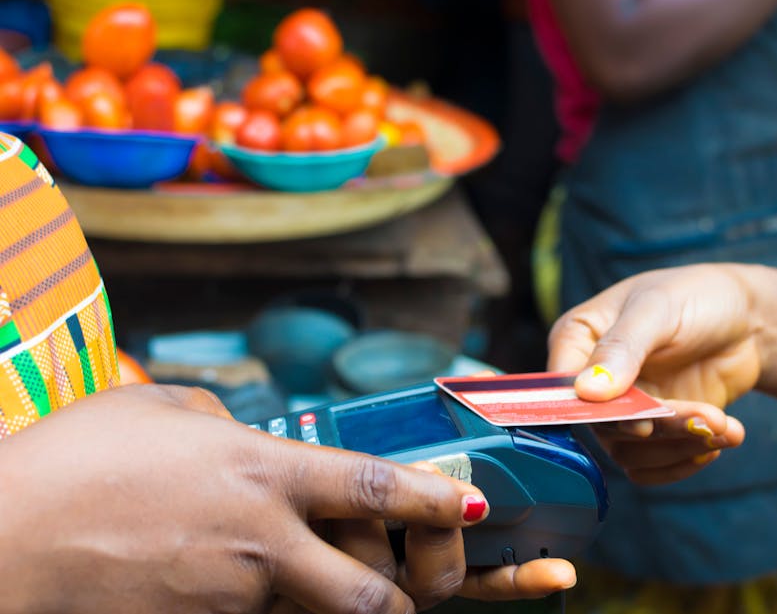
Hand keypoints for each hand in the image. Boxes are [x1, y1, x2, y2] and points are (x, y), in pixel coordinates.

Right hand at [0, 384, 525, 612]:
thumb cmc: (74, 460)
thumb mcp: (160, 411)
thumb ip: (222, 426)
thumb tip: (246, 440)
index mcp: (260, 471)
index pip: (373, 488)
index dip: (433, 497)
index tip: (473, 502)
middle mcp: (260, 543)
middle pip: (369, 596)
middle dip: (401, 603)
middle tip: (402, 592)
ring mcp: (229, 599)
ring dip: (324, 611)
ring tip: (299, 581)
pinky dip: (263, 612)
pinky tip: (218, 581)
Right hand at [548, 265, 753, 481]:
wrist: (748, 318)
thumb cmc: (695, 296)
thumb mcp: (657, 309)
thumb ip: (622, 347)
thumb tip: (586, 392)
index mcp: (577, 338)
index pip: (564, 388)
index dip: (598, 412)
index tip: (642, 423)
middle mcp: (589, 379)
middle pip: (602, 426)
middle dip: (659, 427)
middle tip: (708, 418)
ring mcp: (620, 408)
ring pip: (628, 452)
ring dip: (679, 447)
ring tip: (725, 426)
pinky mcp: (649, 431)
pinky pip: (649, 466)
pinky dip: (683, 462)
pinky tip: (718, 439)